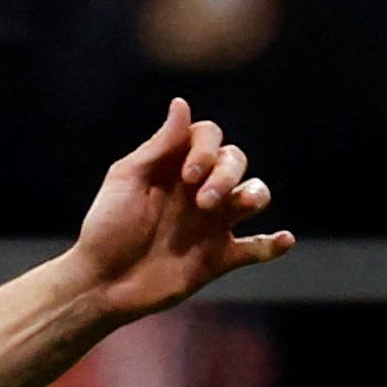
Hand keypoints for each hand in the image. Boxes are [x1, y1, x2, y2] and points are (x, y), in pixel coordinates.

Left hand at [73, 99, 293, 320]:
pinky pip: (256, 248)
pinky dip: (274, 244)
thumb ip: (159, 145)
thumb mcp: (127, 180)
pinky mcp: (219, 257)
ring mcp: (212, 223)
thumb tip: (182, 103)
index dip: (206, 149)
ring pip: (254, 195)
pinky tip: (284, 239)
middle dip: (226, 174)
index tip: (187, 175)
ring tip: (246, 204)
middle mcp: (199, 190)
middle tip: (203, 201)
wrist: (101, 284)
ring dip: (255, 195)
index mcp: (176, 167)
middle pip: (235, 162)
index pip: (209, 137)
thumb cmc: (106, 228)